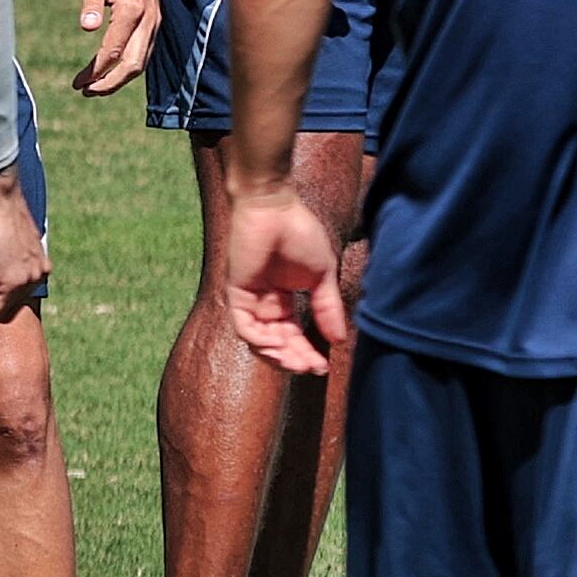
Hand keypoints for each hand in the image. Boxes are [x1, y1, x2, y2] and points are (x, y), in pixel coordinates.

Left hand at [70, 0, 159, 95]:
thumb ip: (91, 3)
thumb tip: (87, 28)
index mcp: (132, 10)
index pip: (113, 51)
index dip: (96, 71)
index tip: (78, 83)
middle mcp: (148, 19)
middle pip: (133, 64)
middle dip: (110, 83)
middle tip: (85, 91)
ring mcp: (154, 20)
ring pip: (141, 61)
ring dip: (119, 78)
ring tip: (94, 87)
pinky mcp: (153, 19)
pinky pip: (144, 50)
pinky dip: (128, 65)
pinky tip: (110, 69)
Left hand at [221, 181, 346, 373]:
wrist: (275, 207)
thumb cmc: (299, 232)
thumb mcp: (322, 276)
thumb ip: (328, 308)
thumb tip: (339, 340)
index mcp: (284, 298)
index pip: (294, 335)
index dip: (307, 353)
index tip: (323, 367)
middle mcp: (265, 303)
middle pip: (277, 343)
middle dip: (295, 359)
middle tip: (312, 369)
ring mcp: (250, 299)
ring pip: (259, 342)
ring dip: (278, 356)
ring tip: (298, 362)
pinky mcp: (237, 293)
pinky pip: (245, 328)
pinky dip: (262, 340)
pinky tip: (280, 344)